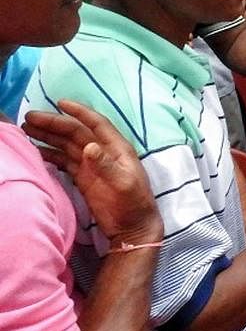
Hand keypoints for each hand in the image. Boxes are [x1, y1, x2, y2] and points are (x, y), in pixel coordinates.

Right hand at [22, 100, 162, 245]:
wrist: (133, 228)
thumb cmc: (134, 205)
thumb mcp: (124, 185)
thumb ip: (107, 166)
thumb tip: (90, 146)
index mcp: (117, 149)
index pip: (96, 124)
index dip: (79, 111)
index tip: (59, 102)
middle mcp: (104, 153)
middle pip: (76, 133)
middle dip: (54, 124)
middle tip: (29, 118)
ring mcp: (93, 166)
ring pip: (68, 145)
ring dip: (49, 137)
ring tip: (27, 130)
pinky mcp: (84, 178)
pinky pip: (65, 161)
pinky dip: (51, 155)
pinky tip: (37, 151)